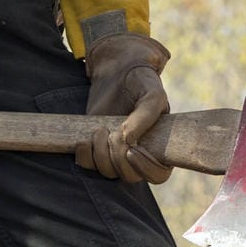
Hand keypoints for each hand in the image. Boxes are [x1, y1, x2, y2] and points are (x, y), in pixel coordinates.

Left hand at [74, 32, 171, 183]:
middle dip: (118, 157)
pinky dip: (85, 157)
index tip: (132, 150)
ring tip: (100, 130)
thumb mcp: (151, 94)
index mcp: (160, 146)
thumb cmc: (141, 82)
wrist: (118, 70)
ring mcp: (117, 153)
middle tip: (113, 132)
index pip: (158, 174)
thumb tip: (129, 140)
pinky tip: (85, 140)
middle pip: (130, 176)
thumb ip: (146, 115)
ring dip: (101, 155)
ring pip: (108, 172)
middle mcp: (140, 154)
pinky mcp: (97, 149)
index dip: (146, 169)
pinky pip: (89, 165)